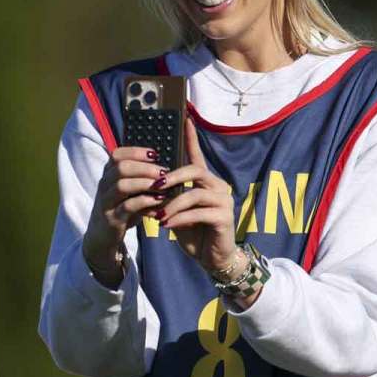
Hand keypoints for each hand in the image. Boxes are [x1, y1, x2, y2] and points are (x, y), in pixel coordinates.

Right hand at [82, 145, 166, 287]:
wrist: (103, 236)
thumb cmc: (121, 208)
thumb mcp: (130, 191)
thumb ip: (143, 180)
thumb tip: (167, 169)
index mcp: (108, 174)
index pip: (117, 155)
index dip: (136, 152)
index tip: (155, 154)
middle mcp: (104, 185)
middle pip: (121, 168)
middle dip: (144, 167)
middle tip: (163, 172)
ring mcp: (106, 202)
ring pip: (121, 185)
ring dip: (145, 183)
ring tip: (162, 185)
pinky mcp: (112, 218)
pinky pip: (127, 207)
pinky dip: (145, 202)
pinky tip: (159, 201)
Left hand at [158, 119, 240, 276]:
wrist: (211, 258)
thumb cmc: (194, 232)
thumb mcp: (177, 211)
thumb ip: (169, 196)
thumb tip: (151, 184)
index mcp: (206, 181)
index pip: (197, 155)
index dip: (191, 137)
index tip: (185, 117)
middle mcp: (218, 186)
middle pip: (195, 171)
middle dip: (172, 177)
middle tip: (155, 185)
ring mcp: (224, 201)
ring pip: (195, 194)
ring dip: (172, 204)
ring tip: (158, 215)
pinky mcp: (224, 217)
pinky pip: (199, 213)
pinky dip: (180, 219)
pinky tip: (167, 226)